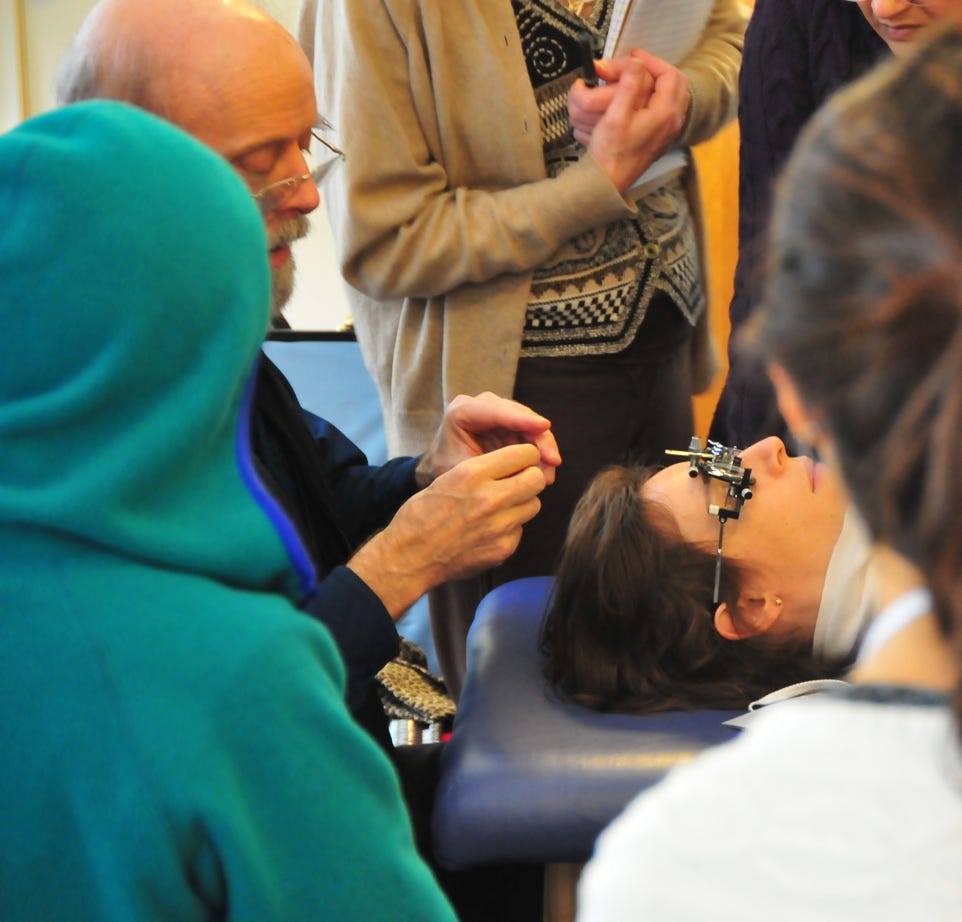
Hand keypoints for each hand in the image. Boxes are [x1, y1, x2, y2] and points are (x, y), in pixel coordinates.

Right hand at [349, 443, 546, 617]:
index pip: (524, 454)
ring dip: (521, 503)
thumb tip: (515, 465)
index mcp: (473, 474)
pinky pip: (520, 530)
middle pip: (536, 479)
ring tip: (499, 508)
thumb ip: (483, 470)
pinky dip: (510, 528)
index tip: (520, 461)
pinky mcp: (503, 549)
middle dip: (529, 478)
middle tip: (516, 483)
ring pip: (533, 505)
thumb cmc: (422, 514)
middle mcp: (491, 498)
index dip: (524, 456)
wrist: (409, 557)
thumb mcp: (448, 477)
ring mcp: (499, 526)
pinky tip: (488, 530)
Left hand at [416, 391, 561, 486]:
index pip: (495, 411)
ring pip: (529, 424)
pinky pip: (530, 433)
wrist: (441, 466)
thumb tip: (524, 473)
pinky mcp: (509, 423)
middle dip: (539, 437)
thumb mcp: (460, 469)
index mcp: (462, 411)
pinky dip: (540, 451)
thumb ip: (488, 467)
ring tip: (549, 474)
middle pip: (518, 414)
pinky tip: (546, 470)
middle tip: (553, 461)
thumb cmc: (446, 467)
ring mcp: (497, 412)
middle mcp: (481, 405)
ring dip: (543, 447)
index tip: (545, 426)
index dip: (521, 419)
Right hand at [571, 51, 689, 192]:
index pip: (669, 74)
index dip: (651, 61)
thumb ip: (629, 85)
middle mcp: (672, 122)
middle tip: (636, 64)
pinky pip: (667, 110)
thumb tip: (635, 63)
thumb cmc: (610, 154)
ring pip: (674, 96)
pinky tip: (640, 99)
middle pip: (676, 83)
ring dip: (659, 82)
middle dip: (657, 69)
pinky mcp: (660, 139)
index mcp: (666, 113)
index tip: (633, 57)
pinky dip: (657, 97)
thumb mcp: (616, 115)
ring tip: (638, 78)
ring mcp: (668, 132)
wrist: (607, 184)